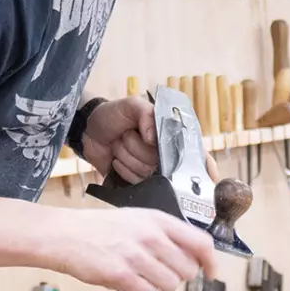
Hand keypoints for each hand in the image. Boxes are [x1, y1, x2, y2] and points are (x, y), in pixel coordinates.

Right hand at [52, 206, 217, 290]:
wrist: (65, 234)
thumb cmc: (99, 228)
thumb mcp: (136, 219)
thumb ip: (165, 234)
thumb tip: (195, 257)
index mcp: (157, 219)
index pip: (200, 242)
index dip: (211, 261)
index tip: (210, 272)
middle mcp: (150, 235)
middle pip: (187, 269)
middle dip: (177, 275)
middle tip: (158, 270)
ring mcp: (136, 255)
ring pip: (170, 285)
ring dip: (158, 285)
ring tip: (139, 273)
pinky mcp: (122, 274)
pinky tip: (127, 279)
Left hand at [81, 96, 220, 182]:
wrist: (87, 130)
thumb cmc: (113, 114)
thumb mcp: (132, 105)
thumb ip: (147, 114)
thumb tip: (154, 138)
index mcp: (173, 137)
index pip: (198, 157)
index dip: (202, 167)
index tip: (194, 169)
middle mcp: (167, 157)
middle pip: (167, 168)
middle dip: (140, 150)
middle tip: (127, 135)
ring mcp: (152, 173)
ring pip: (150, 176)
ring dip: (128, 157)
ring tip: (120, 144)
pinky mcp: (137, 184)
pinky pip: (138, 186)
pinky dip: (123, 171)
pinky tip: (116, 159)